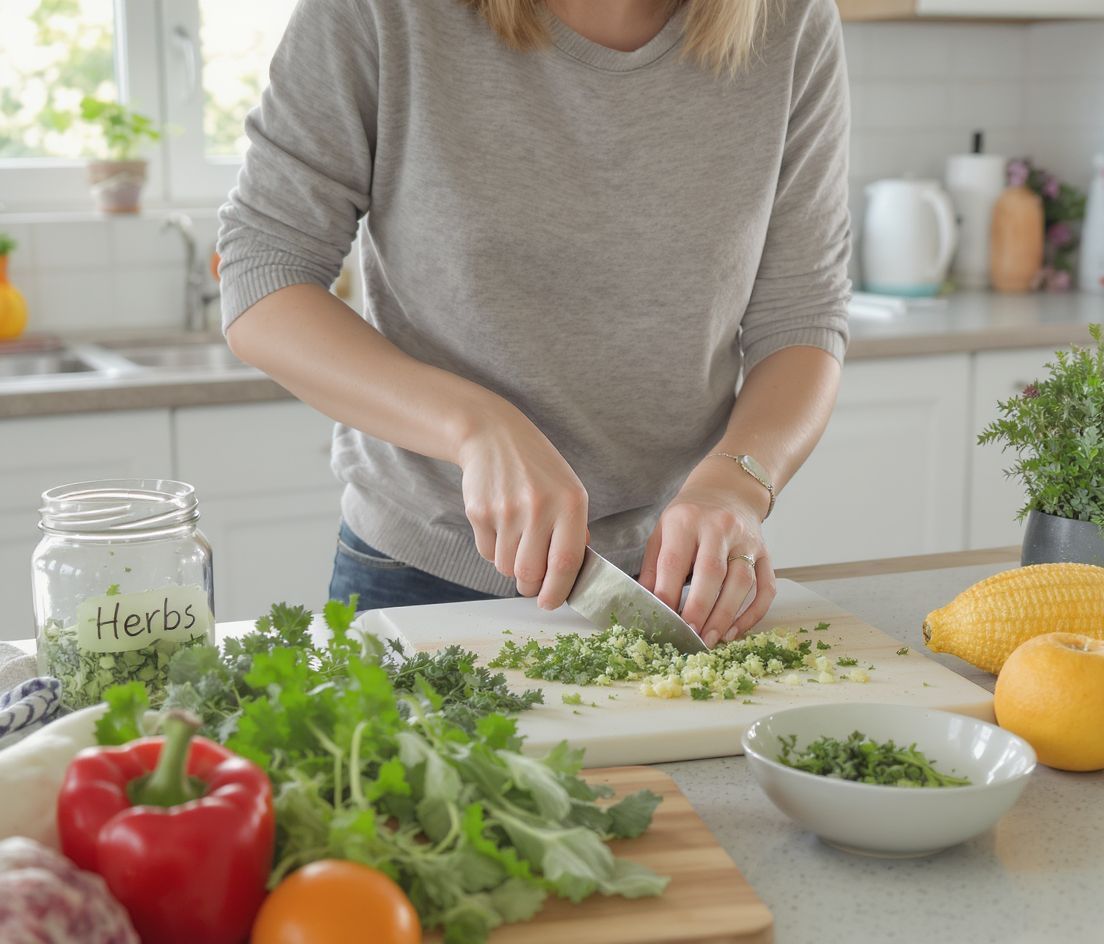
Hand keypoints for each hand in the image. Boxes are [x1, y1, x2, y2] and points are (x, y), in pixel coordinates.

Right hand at [457, 403, 587, 607]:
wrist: (493, 436)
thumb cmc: (537, 468)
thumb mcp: (569, 490)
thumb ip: (574, 531)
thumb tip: (571, 574)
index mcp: (570, 503)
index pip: (565, 563)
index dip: (558, 591)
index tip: (551, 603)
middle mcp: (538, 508)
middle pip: (530, 573)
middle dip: (531, 586)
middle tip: (532, 581)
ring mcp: (505, 510)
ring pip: (506, 568)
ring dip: (512, 566)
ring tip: (517, 540)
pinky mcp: (479, 512)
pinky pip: (487, 553)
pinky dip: (495, 550)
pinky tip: (501, 525)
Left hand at [639, 461, 776, 646]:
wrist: (727, 490)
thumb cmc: (689, 517)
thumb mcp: (662, 532)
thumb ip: (654, 567)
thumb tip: (645, 604)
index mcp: (686, 520)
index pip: (675, 561)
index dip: (668, 594)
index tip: (662, 620)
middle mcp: (719, 527)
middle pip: (712, 572)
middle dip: (699, 608)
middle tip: (689, 637)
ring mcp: (746, 540)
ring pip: (742, 582)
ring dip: (726, 616)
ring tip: (710, 640)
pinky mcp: (766, 553)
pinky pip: (766, 587)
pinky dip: (753, 613)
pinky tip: (736, 631)